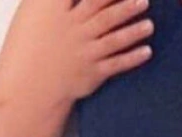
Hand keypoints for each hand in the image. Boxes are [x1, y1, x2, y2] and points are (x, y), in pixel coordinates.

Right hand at [9, 0, 154, 102]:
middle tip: (144, 0)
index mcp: (57, 11)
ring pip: (114, 39)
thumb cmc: (32, 41)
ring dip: (134, 32)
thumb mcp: (35, 9)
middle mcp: (74, 31)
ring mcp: (85, 52)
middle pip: (105, 14)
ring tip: (150, 24)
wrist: (31, 82)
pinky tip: (147, 52)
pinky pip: (116, 64)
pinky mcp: (92, 72)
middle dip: (126, 6)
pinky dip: (132, 58)